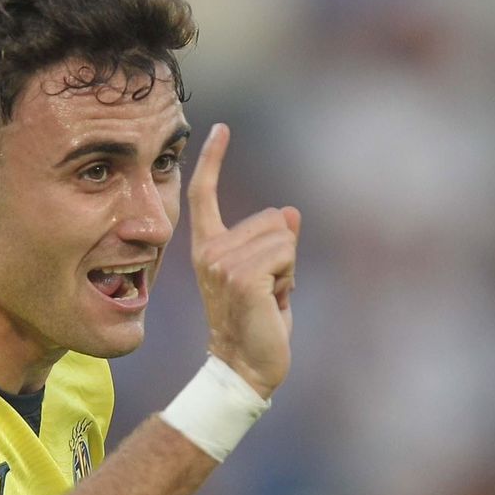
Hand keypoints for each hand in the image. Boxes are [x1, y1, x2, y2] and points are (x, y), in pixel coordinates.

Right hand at [187, 123, 299, 399]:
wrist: (244, 366)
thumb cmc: (258, 323)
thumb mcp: (269, 277)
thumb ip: (276, 243)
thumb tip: (289, 212)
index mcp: (208, 248)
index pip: (205, 195)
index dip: (213, 160)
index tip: (220, 128)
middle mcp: (209, 251)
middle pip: (271, 220)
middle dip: (284, 254)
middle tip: (266, 291)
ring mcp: (222, 262)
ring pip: (282, 237)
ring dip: (288, 270)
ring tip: (268, 298)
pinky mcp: (241, 275)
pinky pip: (286, 253)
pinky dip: (289, 278)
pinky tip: (273, 302)